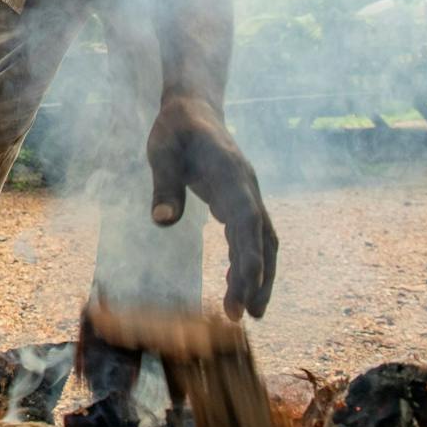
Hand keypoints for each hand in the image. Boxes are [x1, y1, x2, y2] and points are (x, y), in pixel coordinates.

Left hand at [146, 94, 278, 320]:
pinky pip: (251, 237)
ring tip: (248, 313)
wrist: (193, 109)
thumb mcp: (162, 151)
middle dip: (258, 280)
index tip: (243, 293)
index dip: (249, 260)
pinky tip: (234, 285)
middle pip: (263, 240)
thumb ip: (165, 185)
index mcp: (232, 175)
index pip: (247, 224)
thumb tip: (162, 222)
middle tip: (246, 317)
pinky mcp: (240, 201)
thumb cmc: (175, 129)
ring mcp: (248, 195)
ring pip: (264, 242)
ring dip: (260, 276)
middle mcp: (248, 189)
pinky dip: (248, 262)